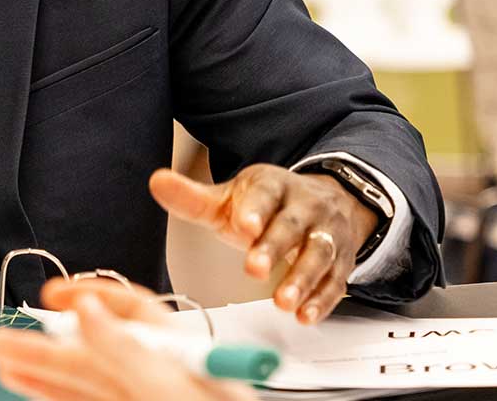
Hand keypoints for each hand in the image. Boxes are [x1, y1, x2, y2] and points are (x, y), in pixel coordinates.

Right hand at [0, 278, 252, 400]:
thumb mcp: (175, 396)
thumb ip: (131, 357)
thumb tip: (91, 313)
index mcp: (188, 363)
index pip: (137, 316)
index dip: (94, 300)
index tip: (55, 297)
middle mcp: (167, 385)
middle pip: (99, 354)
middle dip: (49, 344)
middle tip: (4, 339)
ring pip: (86, 387)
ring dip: (41, 372)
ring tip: (3, 360)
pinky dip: (55, 397)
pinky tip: (29, 387)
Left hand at [149, 164, 376, 323]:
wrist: (322, 202)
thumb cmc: (267, 207)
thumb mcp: (229, 199)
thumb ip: (193, 199)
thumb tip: (157, 182)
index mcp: (274, 186)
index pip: (266, 193)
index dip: (255, 210)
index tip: (244, 226)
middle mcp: (304, 206)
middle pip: (292, 226)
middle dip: (275, 247)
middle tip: (254, 268)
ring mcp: (325, 233)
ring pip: (318, 253)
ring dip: (303, 279)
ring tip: (283, 301)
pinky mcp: (339, 261)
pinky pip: (335, 280)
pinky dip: (322, 299)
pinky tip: (306, 314)